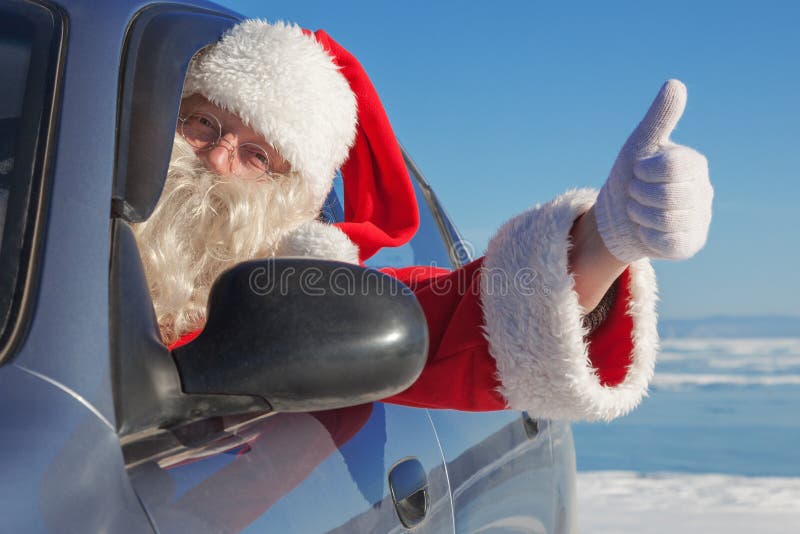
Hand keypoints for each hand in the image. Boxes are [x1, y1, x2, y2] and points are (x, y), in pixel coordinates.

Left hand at [594, 80, 712, 262]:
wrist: (617, 215)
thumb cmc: (630, 175)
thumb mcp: (639, 144)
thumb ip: (658, 119)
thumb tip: (675, 84)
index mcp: (693, 163)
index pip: (671, 167)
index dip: (643, 171)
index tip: (637, 171)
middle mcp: (703, 190)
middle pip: (665, 195)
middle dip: (637, 195)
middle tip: (635, 194)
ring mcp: (700, 219)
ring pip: (664, 220)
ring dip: (639, 215)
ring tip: (638, 210)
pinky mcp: (690, 244)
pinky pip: (667, 243)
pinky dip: (646, 236)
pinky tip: (646, 229)